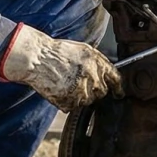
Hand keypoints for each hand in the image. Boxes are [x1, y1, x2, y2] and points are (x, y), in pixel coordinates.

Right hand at [0, 24, 121, 111]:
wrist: (38, 58)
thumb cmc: (58, 52)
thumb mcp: (83, 50)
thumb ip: (98, 62)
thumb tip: (107, 73)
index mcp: (97, 63)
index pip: (115, 79)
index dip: (118, 87)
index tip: (119, 93)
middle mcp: (92, 78)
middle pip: (101, 92)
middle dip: (94, 89)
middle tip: (79, 82)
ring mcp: (81, 91)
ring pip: (87, 101)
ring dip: (80, 96)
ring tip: (66, 83)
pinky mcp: (69, 102)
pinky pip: (73, 106)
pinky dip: (67, 101)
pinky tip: (60, 89)